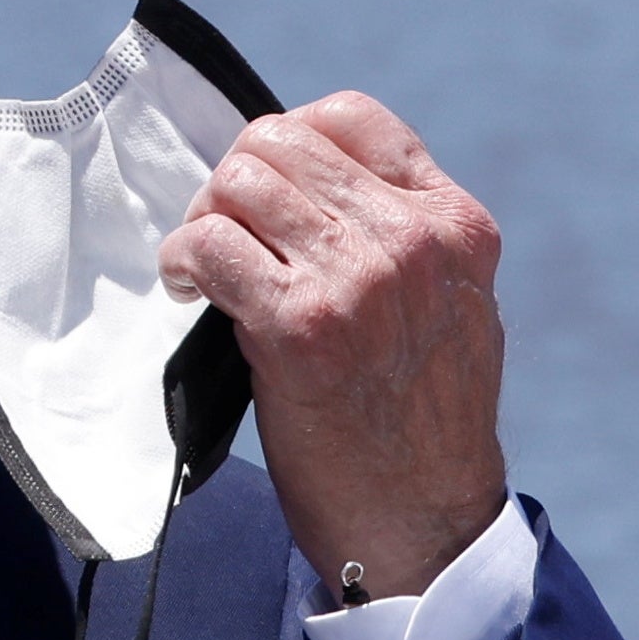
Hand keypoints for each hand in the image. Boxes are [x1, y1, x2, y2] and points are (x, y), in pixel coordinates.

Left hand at [168, 89, 509, 602]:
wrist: (426, 522)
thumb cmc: (424, 424)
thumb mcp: (453, 306)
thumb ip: (406, 240)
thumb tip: (309, 190)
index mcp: (455, 223)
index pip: (350, 118)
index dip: (288, 142)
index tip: (268, 195)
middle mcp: (412, 239)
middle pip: (279, 141)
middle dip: (233, 182)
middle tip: (221, 235)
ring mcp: (359, 278)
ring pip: (238, 182)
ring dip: (203, 220)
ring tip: (205, 268)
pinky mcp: (302, 327)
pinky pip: (211, 245)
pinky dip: (183, 261)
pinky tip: (189, 290)